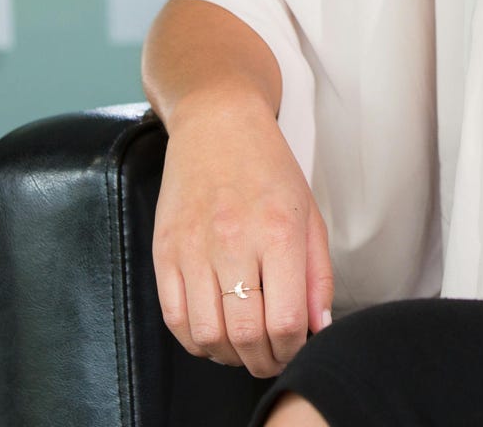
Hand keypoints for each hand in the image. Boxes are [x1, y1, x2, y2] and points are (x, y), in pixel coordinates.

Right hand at [152, 92, 335, 376]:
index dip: (293, 349)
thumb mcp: (309, 212)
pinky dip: (195, 340)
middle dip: (264, 360)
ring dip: (230, 356)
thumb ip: (318, 274)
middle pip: (246, 335)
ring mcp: (193, 248)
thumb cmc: (268, 166)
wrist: (217, 121)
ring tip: (244, 346)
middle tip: (271, 357)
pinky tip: (215, 331)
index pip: (285, 320)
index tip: (295, 346)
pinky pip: (174, 318)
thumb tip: (318, 328)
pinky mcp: (164, 251)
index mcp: (278, 231)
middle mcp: (233, 241)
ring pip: (207, 336)